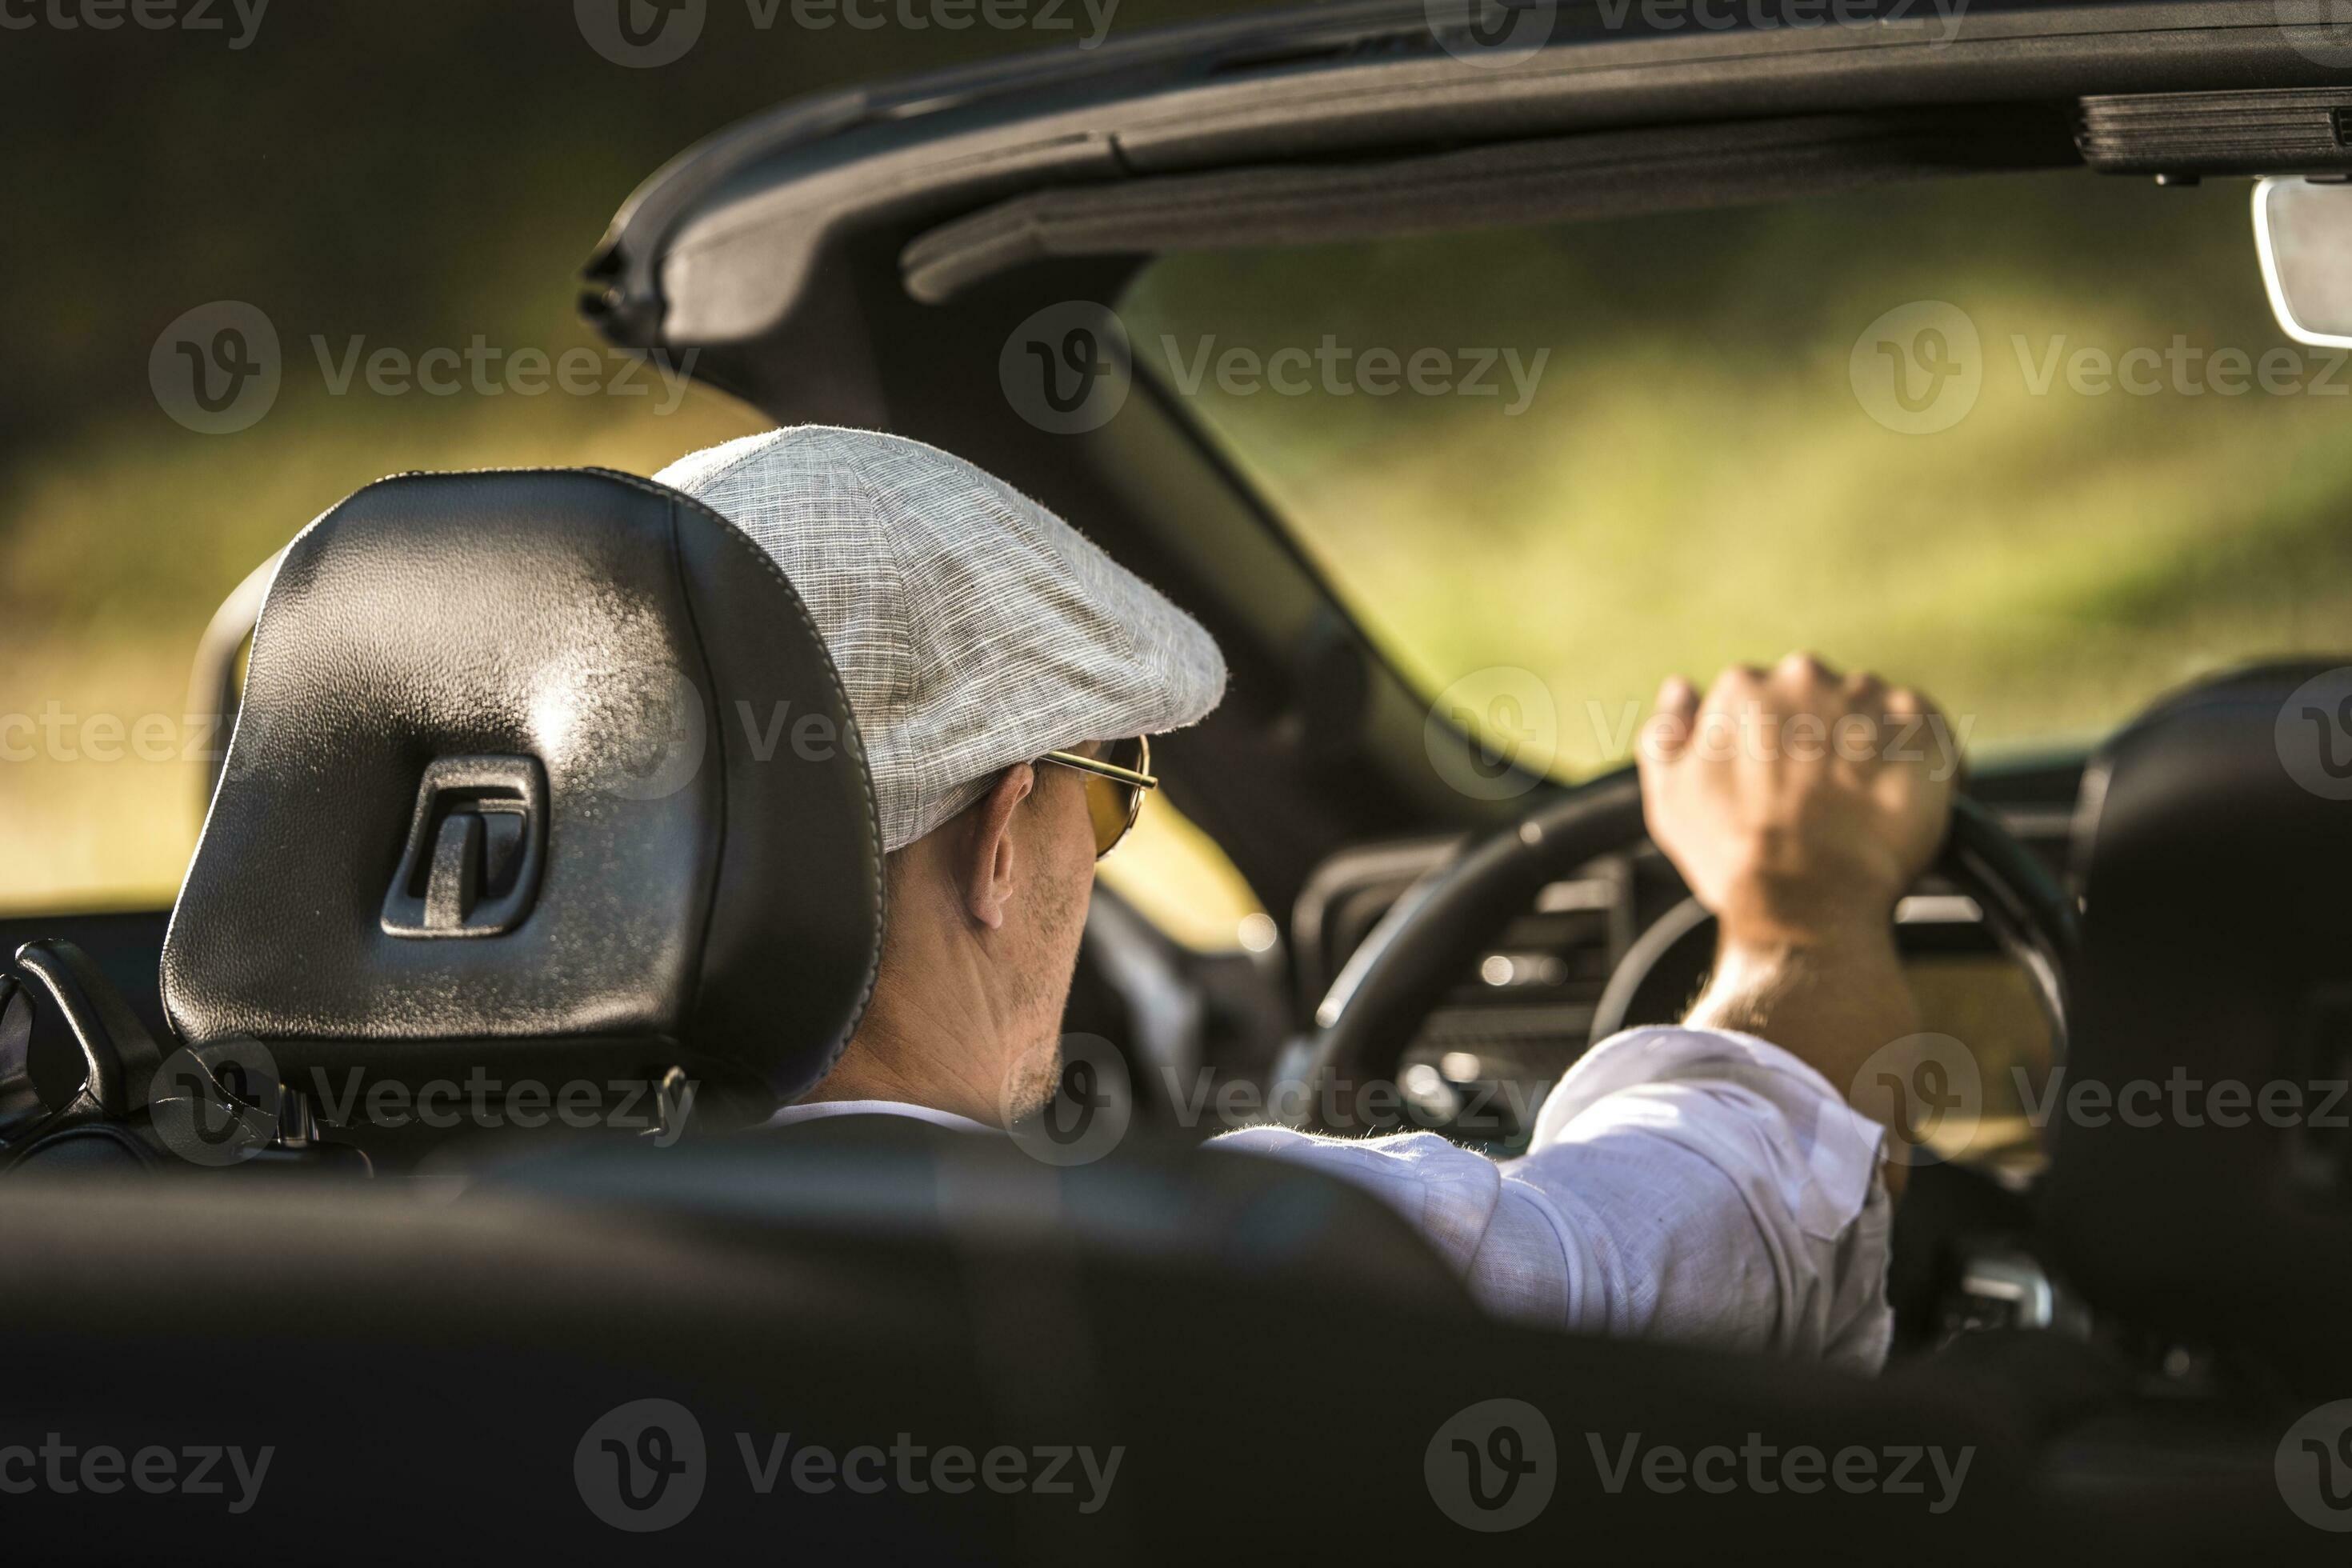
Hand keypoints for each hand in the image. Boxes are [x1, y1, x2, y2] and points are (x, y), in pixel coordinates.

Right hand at [1637, 653, 1952, 948]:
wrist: (1808, 903)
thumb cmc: (1735, 858)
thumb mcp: (1670, 799)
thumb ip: (1666, 733)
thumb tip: (1681, 689)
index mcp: (1741, 688)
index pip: (1759, 698)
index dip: (1768, 745)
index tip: (1777, 783)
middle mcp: (1803, 677)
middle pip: (1815, 695)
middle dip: (1818, 735)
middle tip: (1818, 797)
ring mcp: (1866, 697)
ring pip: (1868, 708)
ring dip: (1866, 743)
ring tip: (1858, 803)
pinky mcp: (1921, 724)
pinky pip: (1921, 725)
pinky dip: (1914, 754)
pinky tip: (1894, 796)